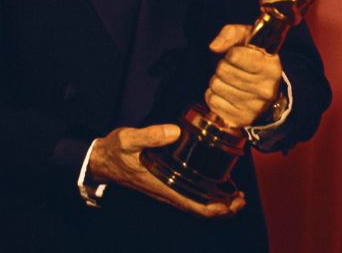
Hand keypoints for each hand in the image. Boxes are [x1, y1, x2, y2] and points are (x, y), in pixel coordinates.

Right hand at [88, 124, 244, 216]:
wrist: (100, 160)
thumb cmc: (113, 152)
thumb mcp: (128, 139)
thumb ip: (150, 135)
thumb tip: (174, 131)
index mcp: (162, 186)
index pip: (194, 206)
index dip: (217, 209)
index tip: (233, 202)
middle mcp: (167, 193)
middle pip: (200, 210)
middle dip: (224, 208)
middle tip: (241, 196)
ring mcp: (167, 190)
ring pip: (197, 205)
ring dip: (218, 203)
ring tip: (235, 193)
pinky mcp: (166, 184)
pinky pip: (190, 196)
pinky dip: (207, 195)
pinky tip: (215, 183)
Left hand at [205, 24, 282, 126]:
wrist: (266, 90)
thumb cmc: (253, 60)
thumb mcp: (248, 38)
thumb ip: (231, 33)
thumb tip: (214, 47)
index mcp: (271, 68)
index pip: (235, 56)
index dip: (231, 53)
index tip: (237, 55)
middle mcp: (265, 90)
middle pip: (222, 70)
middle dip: (223, 66)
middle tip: (233, 69)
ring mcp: (254, 107)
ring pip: (215, 85)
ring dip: (218, 80)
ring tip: (230, 81)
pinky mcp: (240, 119)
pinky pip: (212, 100)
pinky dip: (214, 95)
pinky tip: (226, 93)